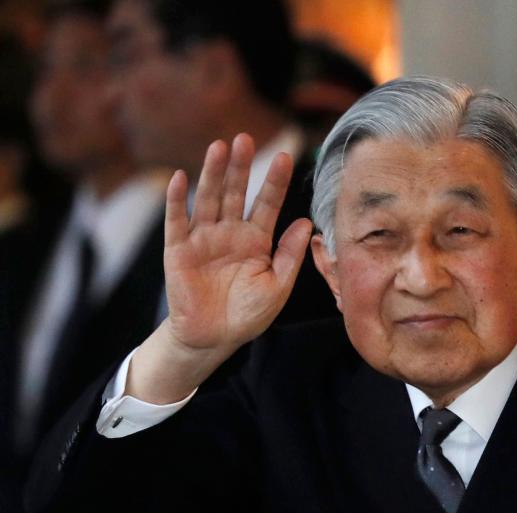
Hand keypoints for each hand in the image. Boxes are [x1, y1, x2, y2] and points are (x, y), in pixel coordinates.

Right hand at [163, 133, 310, 355]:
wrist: (214, 338)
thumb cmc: (248, 314)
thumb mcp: (278, 287)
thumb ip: (290, 256)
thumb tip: (306, 222)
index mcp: (256, 240)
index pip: (267, 204)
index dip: (275, 181)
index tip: (286, 157)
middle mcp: (230, 233)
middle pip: (236, 193)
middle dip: (241, 167)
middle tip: (246, 138)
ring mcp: (203, 238)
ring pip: (209, 199)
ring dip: (213, 173)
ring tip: (219, 147)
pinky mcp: (178, 250)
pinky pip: (177, 221)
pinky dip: (177, 200)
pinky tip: (180, 177)